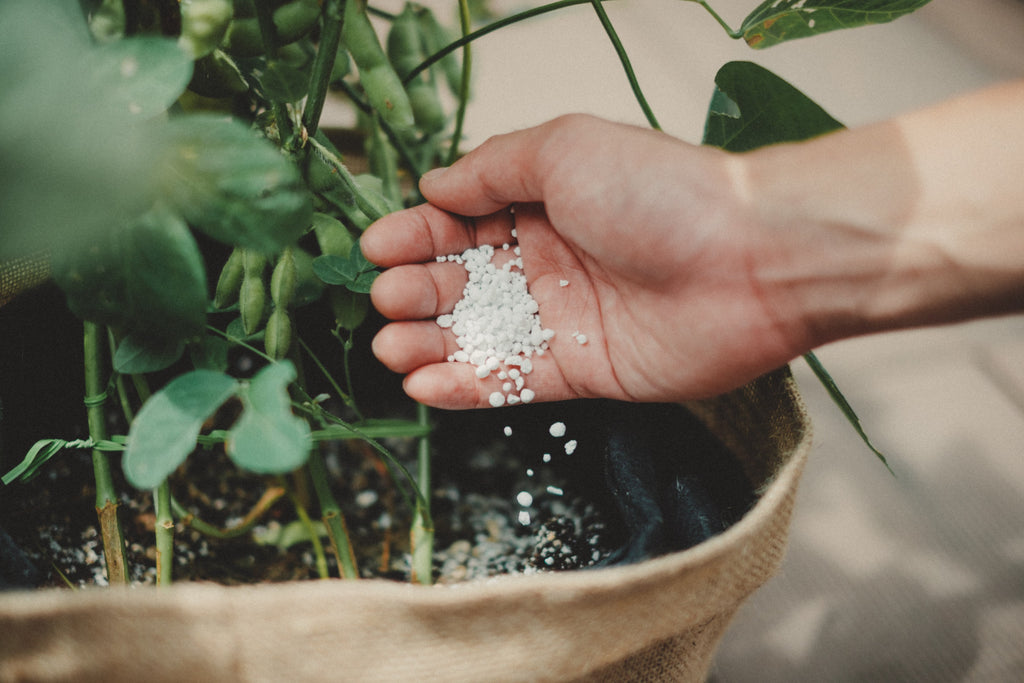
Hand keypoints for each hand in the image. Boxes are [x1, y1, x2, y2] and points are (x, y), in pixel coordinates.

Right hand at [361, 115, 803, 408]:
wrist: (748, 262)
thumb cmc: (661, 194)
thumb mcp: (565, 151)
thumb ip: (493, 169)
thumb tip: (435, 182)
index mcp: (543, 204)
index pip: (461, 222)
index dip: (416, 234)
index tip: (376, 248)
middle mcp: (549, 261)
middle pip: (462, 283)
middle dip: (414, 291)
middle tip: (384, 299)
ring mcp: (564, 319)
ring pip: (478, 336)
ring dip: (428, 342)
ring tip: (390, 346)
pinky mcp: (582, 371)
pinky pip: (512, 380)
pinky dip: (465, 386)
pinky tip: (424, 384)